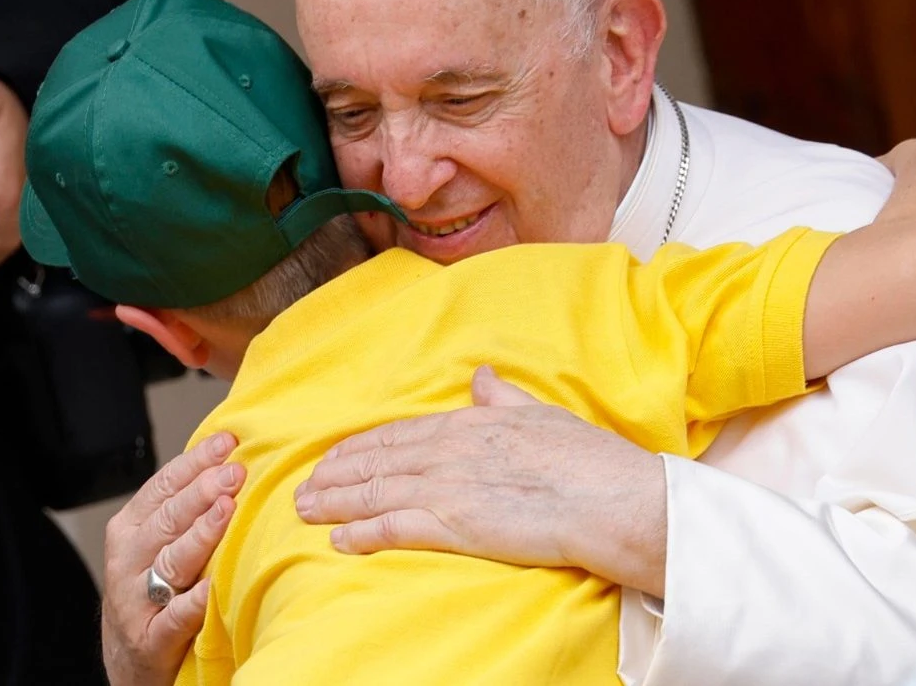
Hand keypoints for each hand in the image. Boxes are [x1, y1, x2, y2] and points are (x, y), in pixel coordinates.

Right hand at [102, 433, 243, 685]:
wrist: (128, 661)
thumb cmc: (152, 592)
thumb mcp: (157, 544)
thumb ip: (183, 509)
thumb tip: (228, 460)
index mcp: (131, 529)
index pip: (163, 486)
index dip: (194, 462)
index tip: (226, 443)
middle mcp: (129, 560)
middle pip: (168, 518)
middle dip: (202, 491)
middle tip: (235, 472)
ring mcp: (137, 600)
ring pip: (170, 560)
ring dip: (201, 534)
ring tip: (227, 509)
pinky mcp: (152, 638)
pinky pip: (175, 615)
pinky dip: (195, 600)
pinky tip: (215, 583)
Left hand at [295, 367, 668, 596]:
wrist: (612, 498)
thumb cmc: (589, 460)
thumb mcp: (543, 414)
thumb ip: (503, 398)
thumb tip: (480, 376)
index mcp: (473, 423)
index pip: (402, 434)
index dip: (363, 446)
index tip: (336, 454)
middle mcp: (451, 451)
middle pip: (378, 461)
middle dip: (336, 473)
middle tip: (303, 485)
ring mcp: (449, 488)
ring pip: (376, 492)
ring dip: (336, 501)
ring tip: (306, 509)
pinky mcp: (454, 525)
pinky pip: (395, 528)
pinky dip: (362, 532)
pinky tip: (339, 539)